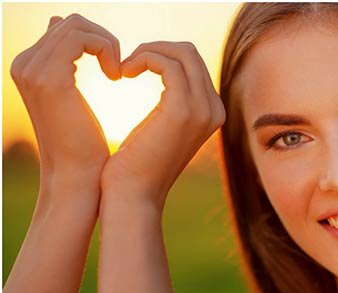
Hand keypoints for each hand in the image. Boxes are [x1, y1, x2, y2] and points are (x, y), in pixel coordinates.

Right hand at [10, 13, 120, 189]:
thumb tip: (57, 20)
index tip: (111, 69)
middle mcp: (23, 65)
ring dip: (106, 44)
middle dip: (101, 39)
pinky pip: (84, 38)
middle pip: (70, 22)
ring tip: (117, 73)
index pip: (62, 28)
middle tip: (117, 69)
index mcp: (26, 68)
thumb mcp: (69, 94)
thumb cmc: (81, 147)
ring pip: (77, 25)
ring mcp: (33, 70)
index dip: (92, 41)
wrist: (76, 181)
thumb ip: (61, 57)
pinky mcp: (50, 77)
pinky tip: (115, 77)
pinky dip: (106, 49)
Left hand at [101, 40, 224, 209]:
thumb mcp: (159, 128)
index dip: (162, 56)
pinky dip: (142, 59)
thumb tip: (163, 71)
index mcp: (212, 113)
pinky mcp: (182, 110)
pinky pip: (165, 63)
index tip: (134, 68)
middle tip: (127, 65)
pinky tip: (123, 73)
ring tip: (124, 68)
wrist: (133, 198)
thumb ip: (169, 103)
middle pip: (190, 53)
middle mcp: (214, 110)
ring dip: (147, 52)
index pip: (193, 63)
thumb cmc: (137, 168)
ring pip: (180, 52)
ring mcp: (202, 110)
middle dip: (156, 49)